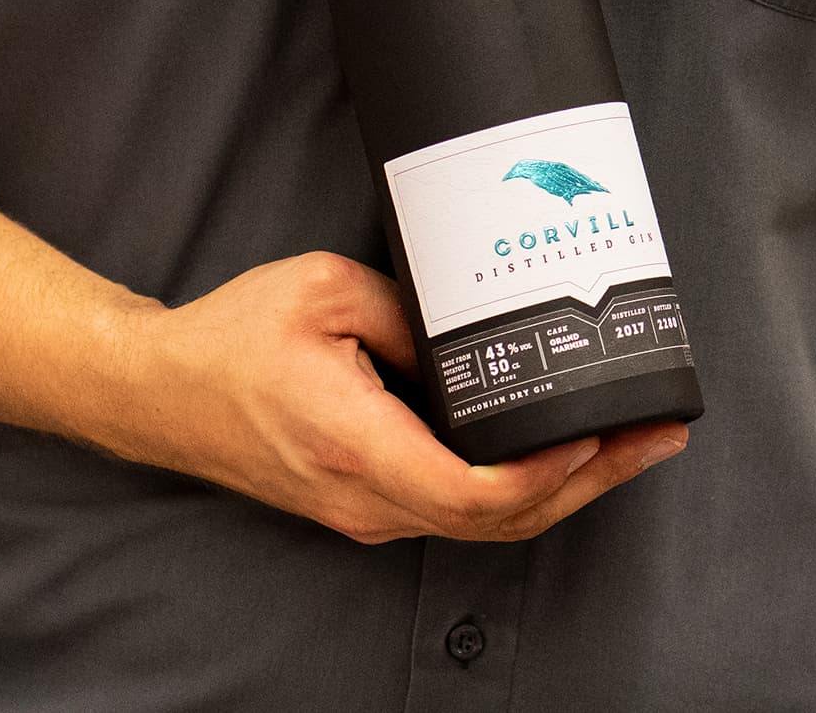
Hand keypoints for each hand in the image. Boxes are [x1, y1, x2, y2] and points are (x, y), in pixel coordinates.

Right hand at [105, 252, 686, 543]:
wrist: (161, 392)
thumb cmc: (232, 340)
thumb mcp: (326, 292)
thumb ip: (412, 313)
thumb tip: (476, 332)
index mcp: (359, 448)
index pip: (477, 494)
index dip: (552, 474)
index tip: (602, 432)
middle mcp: (368, 499)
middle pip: (500, 521)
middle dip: (590, 481)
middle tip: (655, 436)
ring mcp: (365, 512)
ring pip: (484, 525)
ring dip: (563, 489)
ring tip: (626, 443)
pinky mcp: (363, 504)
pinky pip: (455, 511)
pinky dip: (518, 490)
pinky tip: (553, 453)